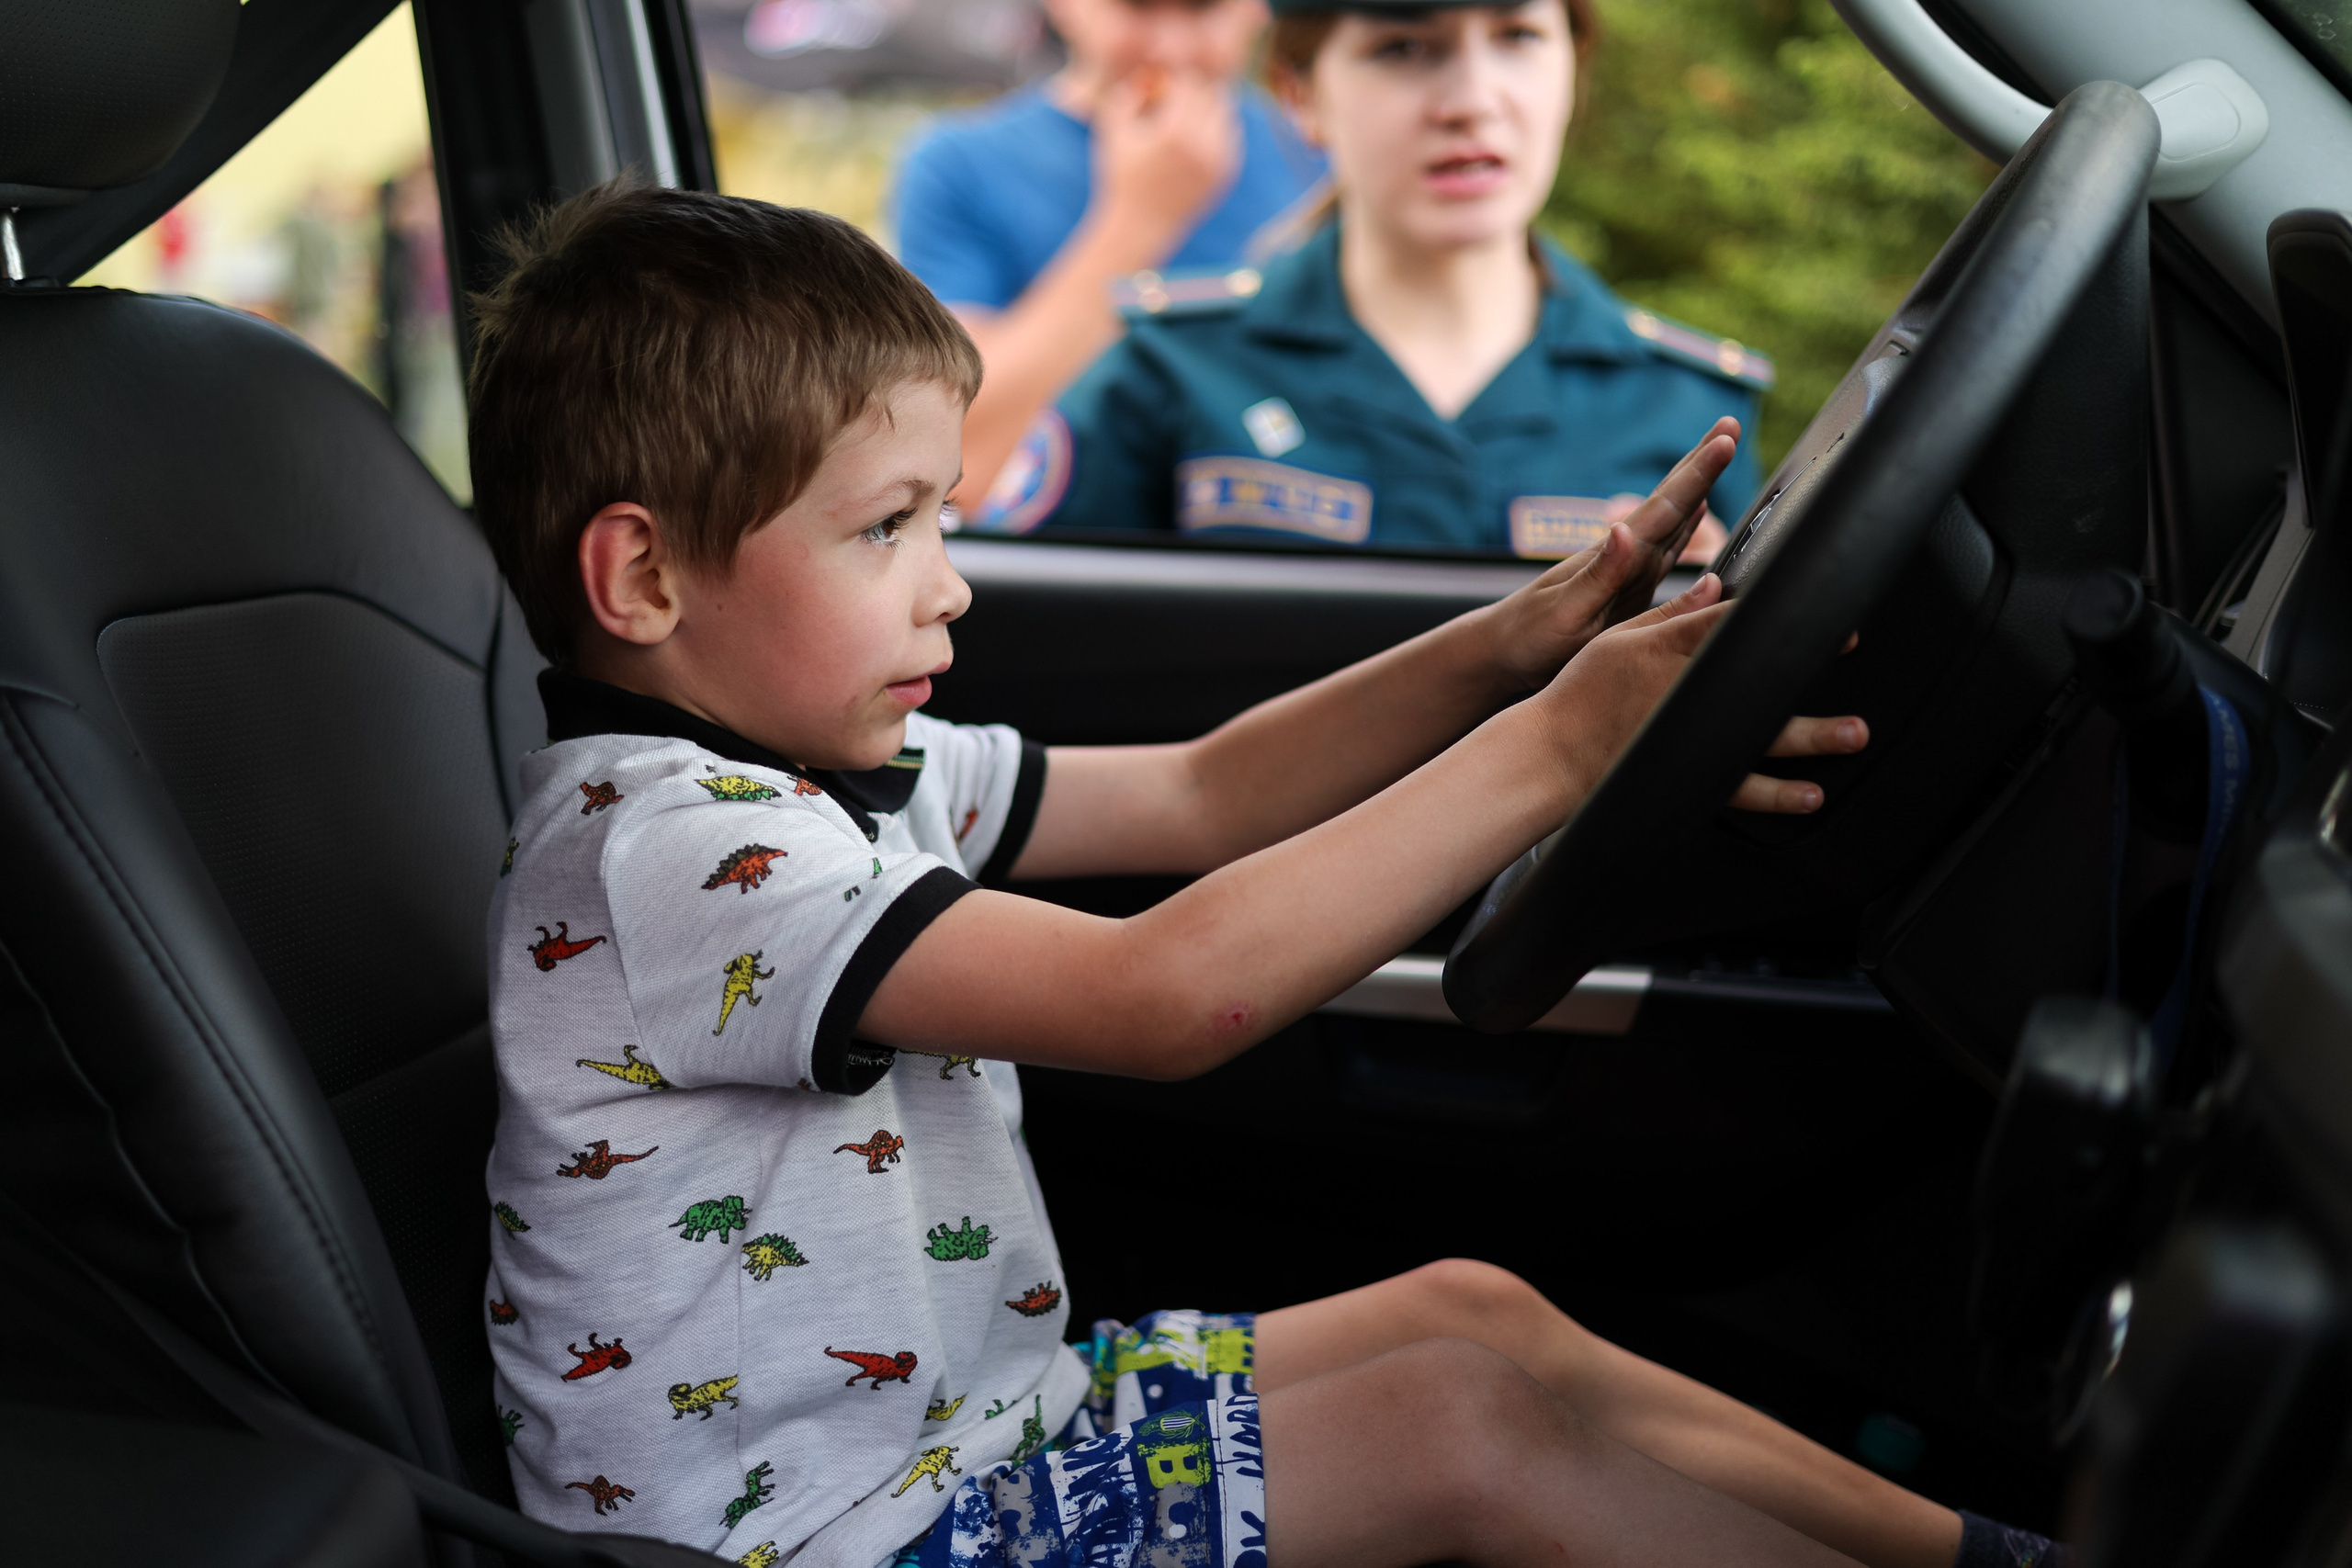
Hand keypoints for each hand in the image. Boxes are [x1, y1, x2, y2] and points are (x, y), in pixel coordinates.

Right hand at [1090, 69, 1241, 257]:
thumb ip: (1127, 95)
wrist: (1142, 226)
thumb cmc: (1122, 176)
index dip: (1176, 79)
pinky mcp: (1227, 173)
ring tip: (1186, 117)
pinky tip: (1197, 135)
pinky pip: (1231, 136)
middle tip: (1177, 99)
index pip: (1190, 83)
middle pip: (1212, 95)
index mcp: (1175, 132)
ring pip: (1226, 113)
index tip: (1163, 86)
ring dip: (1209, 108)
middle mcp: (1203, 145)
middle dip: (1194, 92)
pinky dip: (1217, 128)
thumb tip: (1149, 74)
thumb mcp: (1113, 132)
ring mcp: (1220, 160)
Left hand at [1485, 417, 1740, 692]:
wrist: (1500, 655)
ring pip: (1672, 521)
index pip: (1664, 508)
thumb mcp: (1565, 611)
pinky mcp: (1627, 592)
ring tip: (1718, 453)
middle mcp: (1625, 558)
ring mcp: (1627, 572)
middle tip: (1730, 426)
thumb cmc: (1528, 638)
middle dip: (1700, 464)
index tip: (1726, 438)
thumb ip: (1599, 575)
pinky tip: (1694, 514)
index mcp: (1615, 559)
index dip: (1697, 473)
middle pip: (1671, 502)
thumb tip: (1624, 528)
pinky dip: (1685, 528)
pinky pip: (1667, 551)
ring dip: (1697, 486)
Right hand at [1543, 574, 1867, 814]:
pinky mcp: (1685, 777)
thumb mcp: (1617, 641)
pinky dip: (1775, 793)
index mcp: (1665, 650)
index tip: (1823, 605)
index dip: (1779, 612)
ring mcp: (1687, 739)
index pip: (1730, 623)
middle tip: (1847, 654)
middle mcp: (1682, 692)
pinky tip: (1807, 795)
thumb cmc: (1578, 697)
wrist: (1547, 757)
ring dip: (1810, 737)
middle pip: (1755, 676)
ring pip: (1758, 737)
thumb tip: (1713, 586)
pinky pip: (1739, 788)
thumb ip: (1668, 614)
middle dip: (1805, 667)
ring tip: (1852, 734)